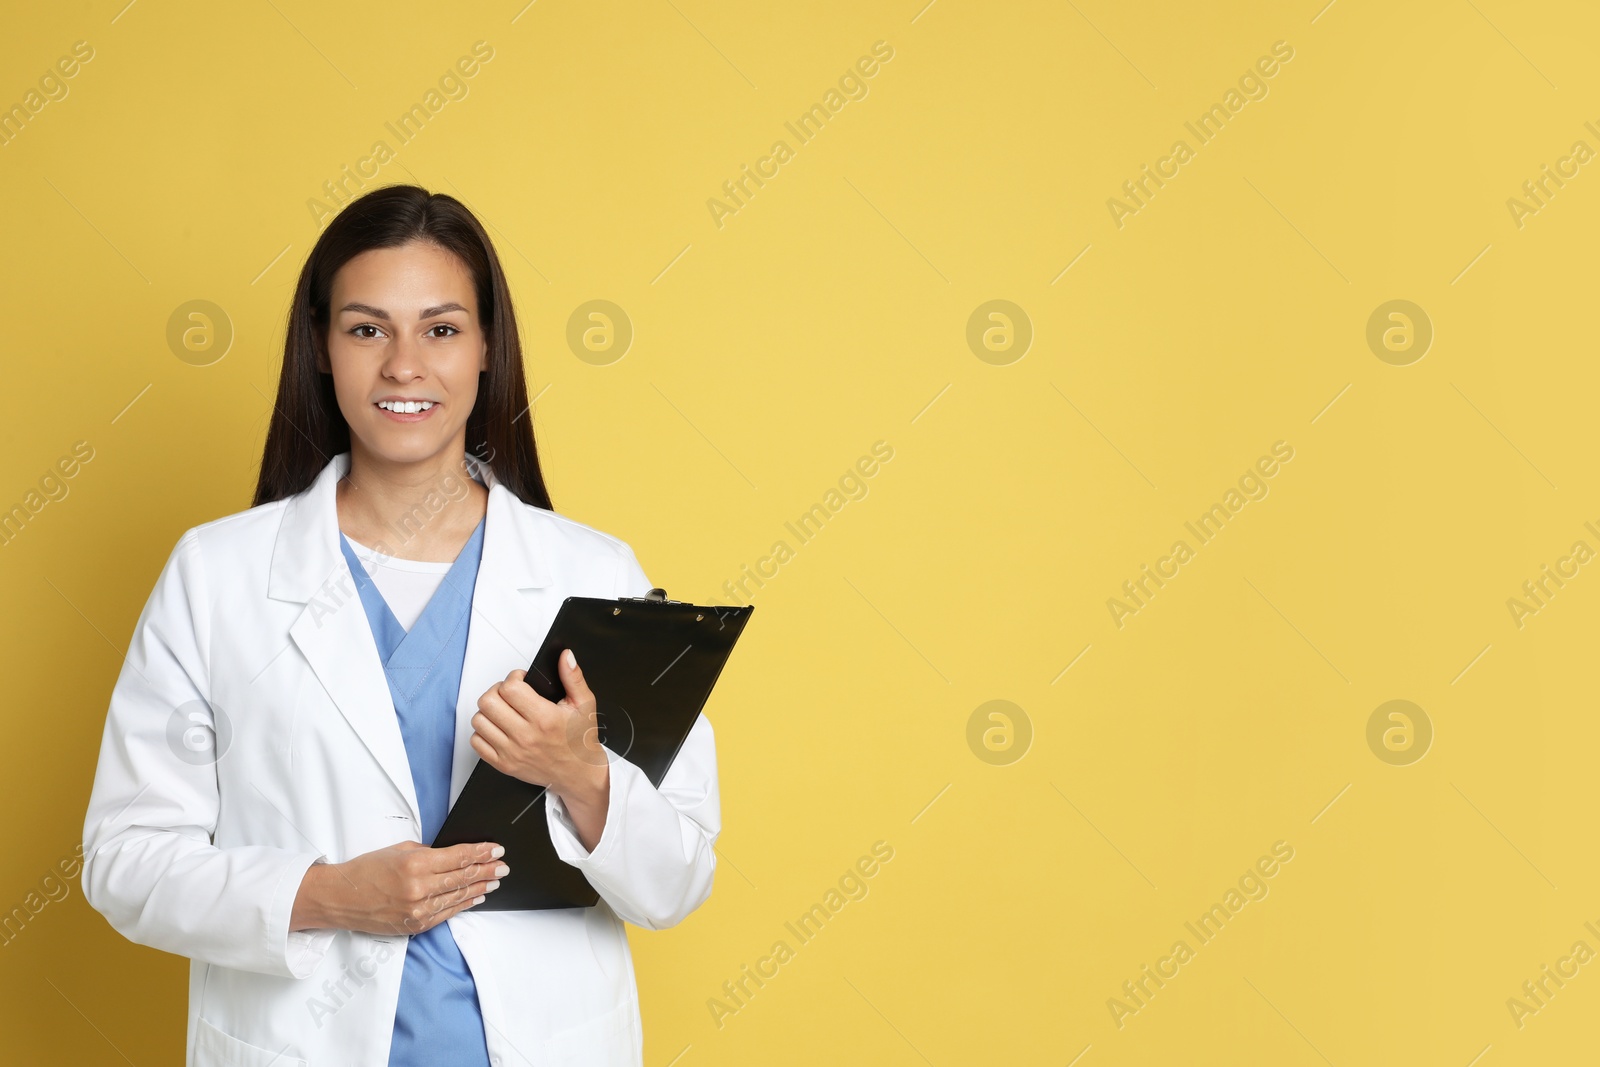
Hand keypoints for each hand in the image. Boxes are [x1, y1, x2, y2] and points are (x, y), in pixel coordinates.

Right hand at [290, 840, 505, 935]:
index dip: (481, 853)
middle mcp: (419, 888)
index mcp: (415, 864)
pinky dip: (464, 904)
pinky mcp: (415, 925)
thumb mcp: (398, 850)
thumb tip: (453, 856)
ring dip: (480, 888)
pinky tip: (476, 897)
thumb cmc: (366, 870)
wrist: (340, 899)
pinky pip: (447, 913)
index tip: (497, 849)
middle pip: (463, 878)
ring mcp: (418, 910)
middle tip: (504, 866)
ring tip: (495, 880)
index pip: (458, 857)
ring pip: (458, 897)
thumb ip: (428, 853)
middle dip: (487, 870)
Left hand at [472, 650, 610, 850]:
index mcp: (544, 718)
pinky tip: (499, 728)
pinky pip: (477, 742)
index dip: (513, 678)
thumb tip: (565, 656)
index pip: (510, 688)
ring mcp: (511, 752)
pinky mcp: (503, 764)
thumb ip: (573, 677)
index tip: (521, 680)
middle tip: (510, 694)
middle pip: (488, 702)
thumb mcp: (584, 704)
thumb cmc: (579, 739)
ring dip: (489, 711)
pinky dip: (483, 731)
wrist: (578, 774)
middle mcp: (525, 736)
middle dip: (497, 691)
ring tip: (504, 711)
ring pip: (479, 720)